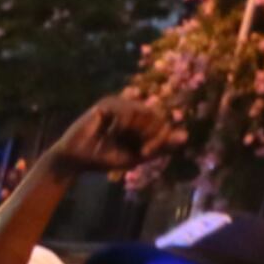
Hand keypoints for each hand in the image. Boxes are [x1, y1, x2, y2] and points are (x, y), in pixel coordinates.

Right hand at [48, 93, 172, 174]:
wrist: (76, 160)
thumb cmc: (104, 159)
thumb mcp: (137, 156)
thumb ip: (161, 146)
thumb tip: (186, 135)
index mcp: (142, 121)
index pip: (163, 121)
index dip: (160, 136)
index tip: (145, 153)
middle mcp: (132, 109)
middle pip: (157, 114)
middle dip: (150, 134)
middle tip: (139, 150)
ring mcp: (119, 104)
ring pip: (143, 111)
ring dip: (137, 130)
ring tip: (121, 138)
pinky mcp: (106, 103)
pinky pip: (127, 110)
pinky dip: (124, 124)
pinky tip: (111, 131)